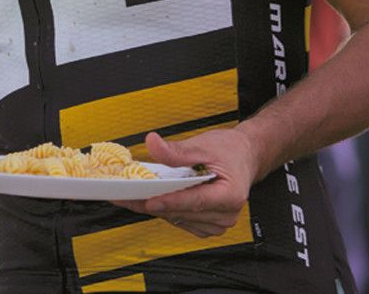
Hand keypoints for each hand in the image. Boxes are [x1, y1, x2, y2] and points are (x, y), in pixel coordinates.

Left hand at [111, 130, 259, 237]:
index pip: (196, 201)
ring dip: (156, 209)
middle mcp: (226, 214)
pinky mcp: (209, 225)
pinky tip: (151, 200)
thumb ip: (176, 150)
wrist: (243, 156)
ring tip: (132, 196)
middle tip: (125, 195)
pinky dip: (166, 211)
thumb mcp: (203, 145)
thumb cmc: (228, 151)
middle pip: (183, 212)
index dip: (171, 202)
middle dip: (154, 203)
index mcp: (231, 194)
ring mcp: (218, 222)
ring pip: (179, 219)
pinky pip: (181, 221)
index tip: (149, 201)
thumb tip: (152, 143)